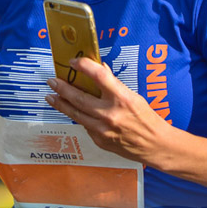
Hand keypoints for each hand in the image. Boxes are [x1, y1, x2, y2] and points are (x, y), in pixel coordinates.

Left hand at [45, 57, 172, 165]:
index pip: (99, 76)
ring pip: (75, 113)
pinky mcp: (99, 141)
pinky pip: (84, 125)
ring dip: (61, 104)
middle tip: (52, 81)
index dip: (84, 66)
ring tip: (51, 96)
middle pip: (79, 97)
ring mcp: (103, 129)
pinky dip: (78, 116)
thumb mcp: (134, 96)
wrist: (154, 145)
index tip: (73, 62)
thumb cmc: (146, 118)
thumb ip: (114, 85)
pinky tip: (72, 111)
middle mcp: (110, 113)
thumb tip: (100, 70)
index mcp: (122, 98)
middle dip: (62, 88)